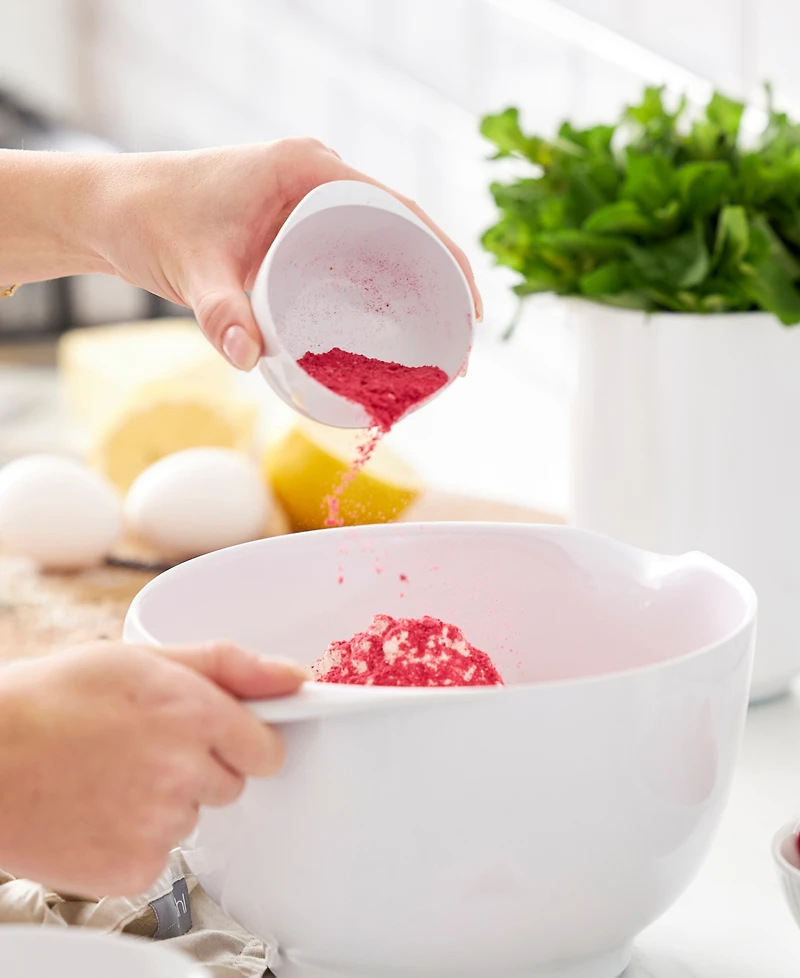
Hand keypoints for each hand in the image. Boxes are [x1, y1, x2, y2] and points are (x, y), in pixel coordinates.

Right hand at [0, 641, 304, 895]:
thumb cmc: (51, 700)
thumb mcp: (142, 659)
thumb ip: (229, 666)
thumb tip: (294, 677)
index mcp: (195, 714)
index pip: (269, 749)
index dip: (246, 742)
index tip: (225, 738)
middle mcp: (185, 772)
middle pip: (231, 785)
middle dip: (200, 768)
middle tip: (145, 749)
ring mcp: (160, 825)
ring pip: (191, 819)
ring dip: (164, 803)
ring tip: (109, 776)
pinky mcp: (133, 869)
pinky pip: (159, 857)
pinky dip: (134, 841)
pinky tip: (98, 812)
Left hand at [89, 139, 481, 369]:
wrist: (113, 211)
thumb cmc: (150, 220)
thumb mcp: (189, 268)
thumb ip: (217, 311)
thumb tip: (248, 359)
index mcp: (307, 169)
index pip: (399, 209)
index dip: (444, 256)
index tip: (469, 306)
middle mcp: (317, 179)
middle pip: (402, 230)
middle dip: (439, 282)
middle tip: (459, 342)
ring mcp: (309, 204)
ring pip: (381, 246)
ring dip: (414, 289)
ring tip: (438, 344)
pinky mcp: (297, 228)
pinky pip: (355, 256)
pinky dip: (381, 288)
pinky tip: (394, 328)